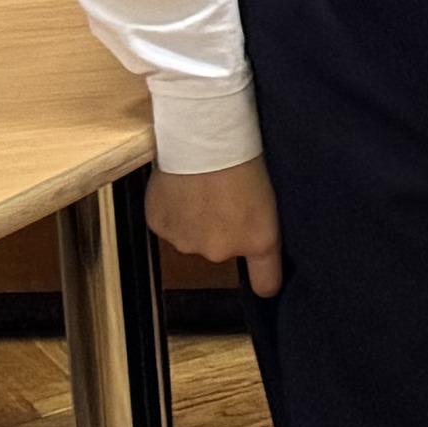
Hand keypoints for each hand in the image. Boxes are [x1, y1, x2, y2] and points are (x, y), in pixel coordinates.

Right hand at [146, 157, 281, 293]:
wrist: (203, 141)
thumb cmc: (246, 157)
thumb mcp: (267, 193)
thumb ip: (257, 223)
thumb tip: (250, 232)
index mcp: (258, 240)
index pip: (266, 281)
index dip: (266, 283)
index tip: (266, 285)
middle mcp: (221, 251)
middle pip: (221, 248)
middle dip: (222, 229)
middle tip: (223, 197)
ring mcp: (187, 243)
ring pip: (192, 236)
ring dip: (195, 220)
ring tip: (200, 187)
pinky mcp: (160, 228)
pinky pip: (168, 224)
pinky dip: (173, 210)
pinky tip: (180, 186)